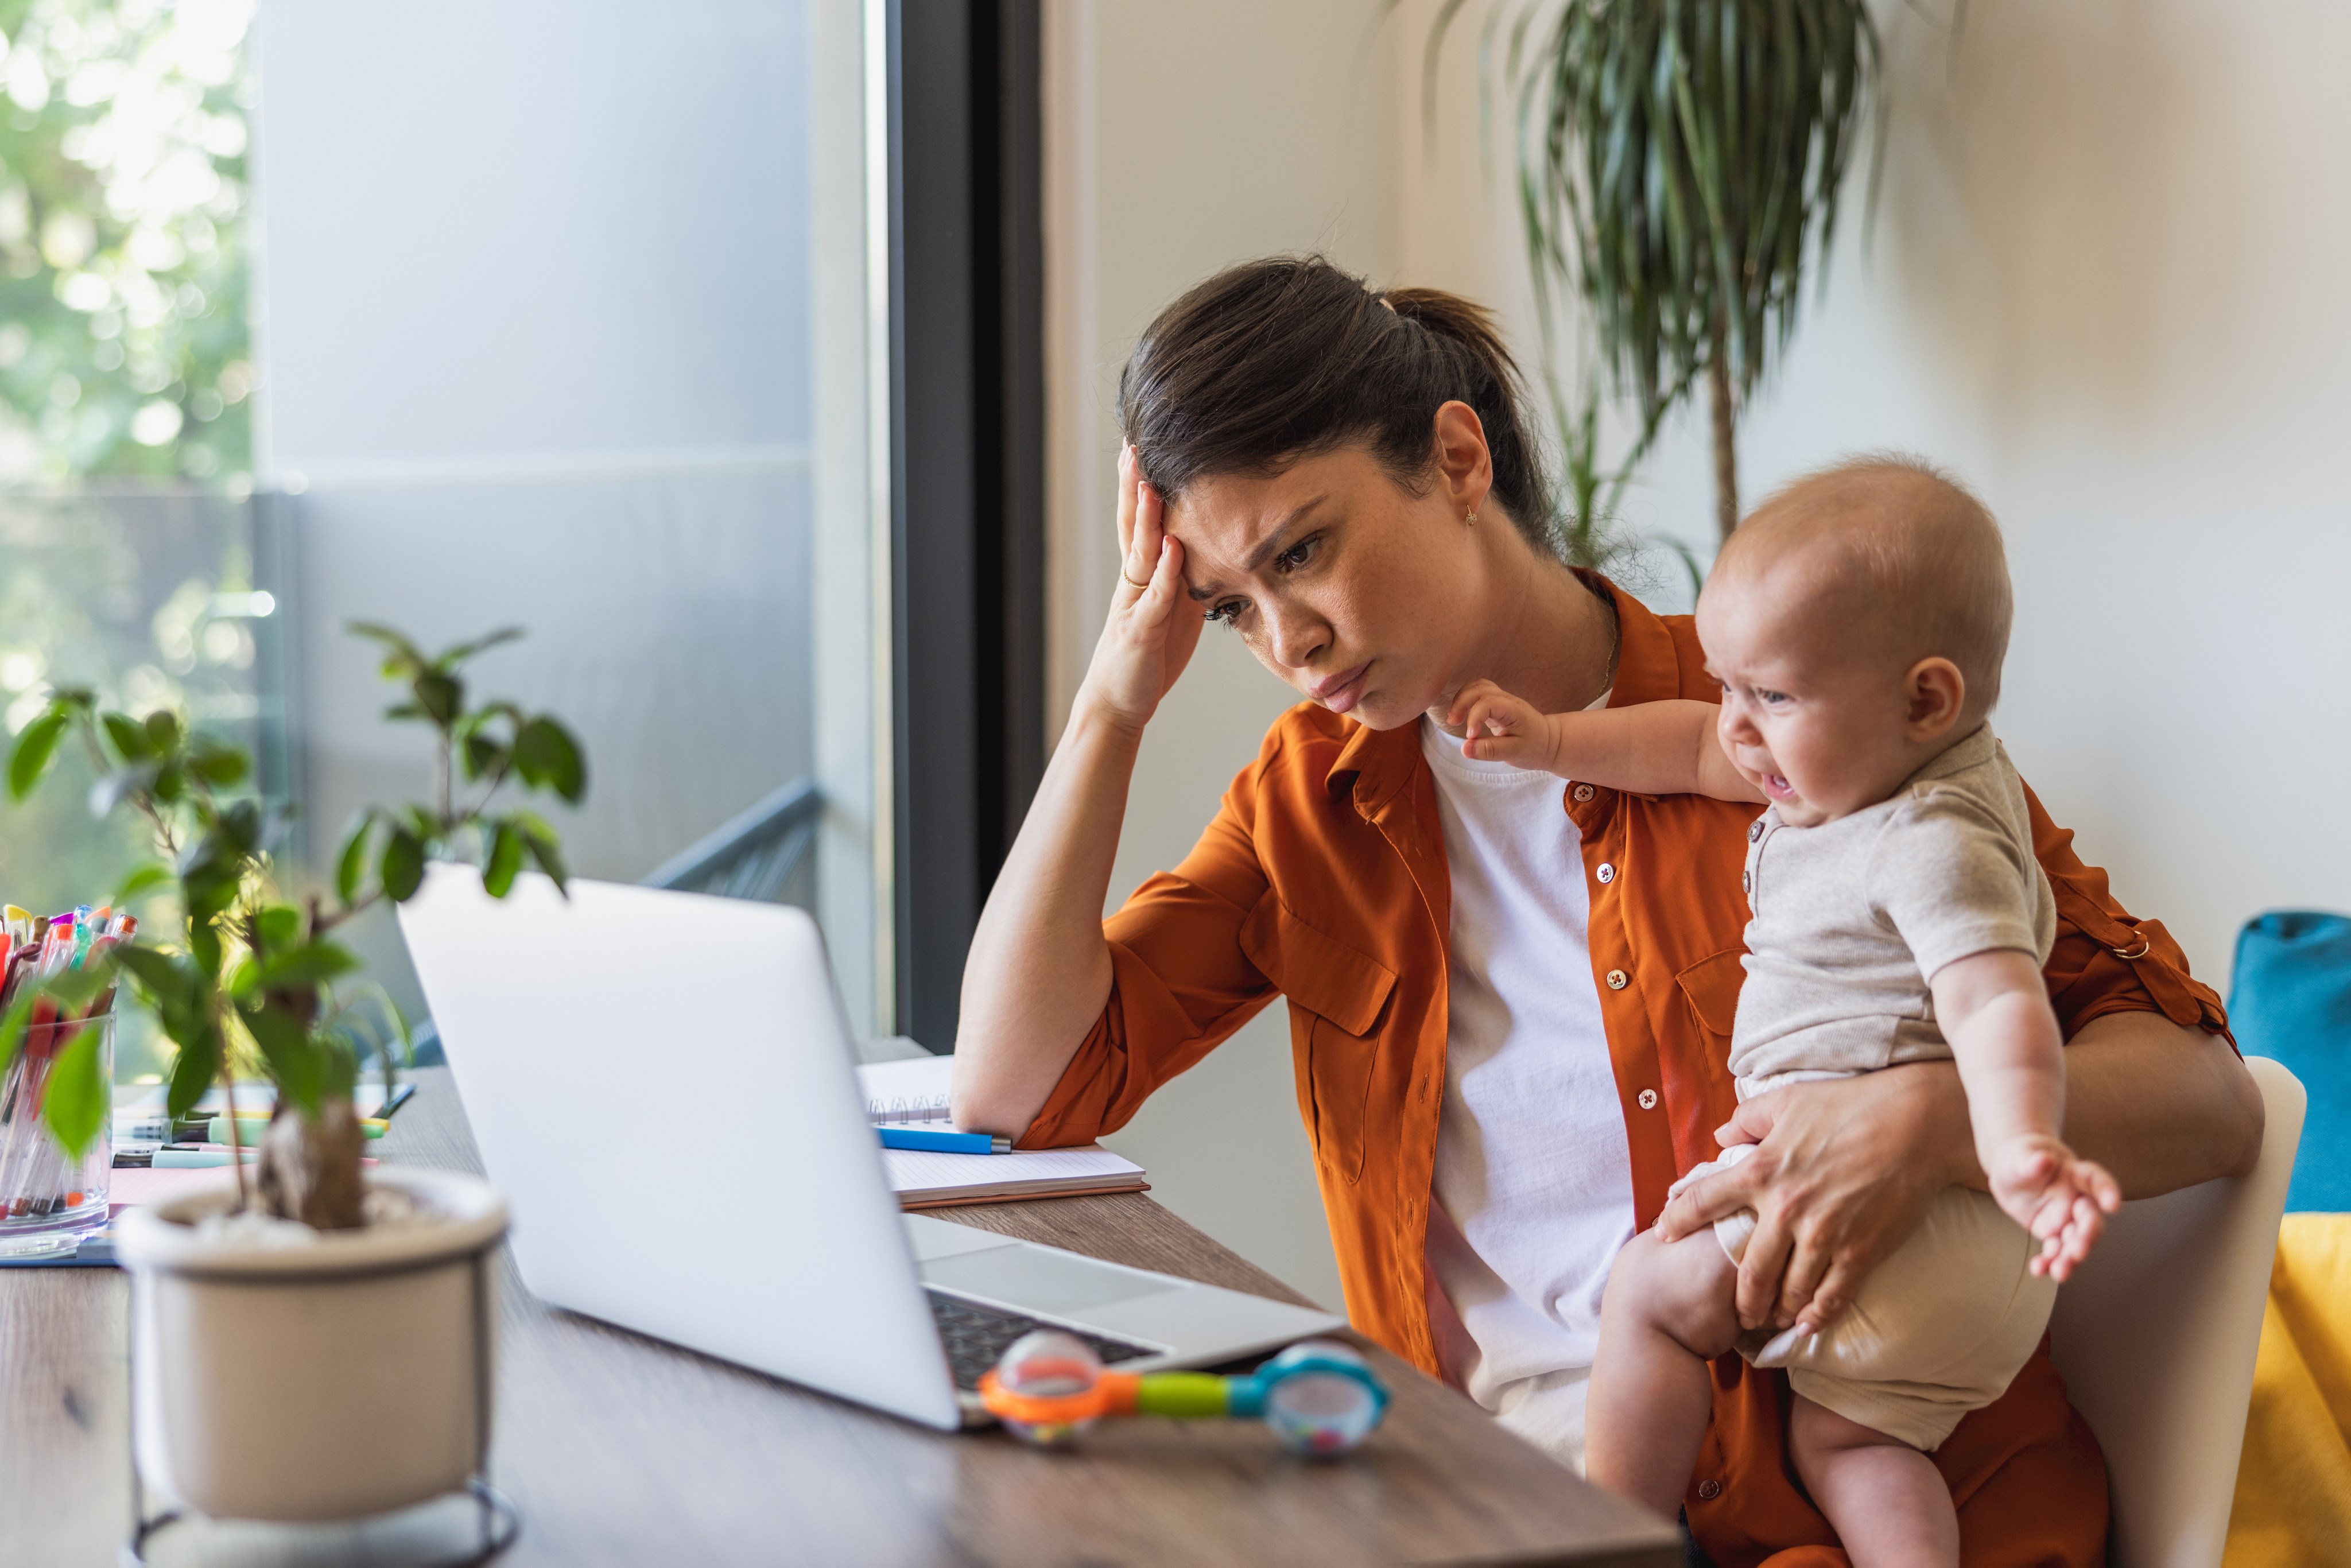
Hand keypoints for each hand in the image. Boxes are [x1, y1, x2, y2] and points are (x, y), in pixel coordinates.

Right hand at [1076, 444, 1204, 735]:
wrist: (1118, 702)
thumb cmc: (1148, 655)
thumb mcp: (1174, 609)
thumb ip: (1185, 578)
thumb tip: (1210, 550)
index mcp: (1143, 576)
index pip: (1142, 523)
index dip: (1142, 487)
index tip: (1143, 450)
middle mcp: (1135, 583)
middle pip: (1133, 526)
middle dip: (1134, 486)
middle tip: (1134, 447)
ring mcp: (1136, 604)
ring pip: (1141, 553)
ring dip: (1147, 518)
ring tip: (1150, 483)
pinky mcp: (1142, 631)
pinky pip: (1156, 597)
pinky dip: (1165, 572)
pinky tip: (1172, 547)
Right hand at [1448, 680, 1559, 771]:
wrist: (1549, 742)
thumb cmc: (1535, 747)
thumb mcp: (1515, 753)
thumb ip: (1490, 750)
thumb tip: (1464, 749)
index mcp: (1514, 710)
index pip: (1487, 703)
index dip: (1474, 718)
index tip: (1471, 737)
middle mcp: (1507, 700)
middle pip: (1479, 688)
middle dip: (1461, 703)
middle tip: (1453, 723)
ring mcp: (1501, 699)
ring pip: (1477, 687)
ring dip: (1461, 699)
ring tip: (1455, 719)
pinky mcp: (1496, 704)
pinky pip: (1478, 693)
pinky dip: (1466, 699)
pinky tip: (1462, 715)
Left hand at [1657, 1065, 1970, 1334]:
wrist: (1917, 1123)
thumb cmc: (1850, 1105)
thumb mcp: (1788, 1101)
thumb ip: (1749, 1119)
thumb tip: (1722, 1136)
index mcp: (1761, 1170)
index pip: (1705, 1201)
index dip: (1678, 1219)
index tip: (1663, 1235)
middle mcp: (1786, 1209)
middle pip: (1747, 1268)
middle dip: (1739, 1297)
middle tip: (1735, 1312)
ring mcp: (1823, 1234)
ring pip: (1788, 1289)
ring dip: (1776, 1310)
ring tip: (1769, 1320)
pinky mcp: (1860, 1250)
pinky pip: (1832, 1295)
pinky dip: (1817, 1316)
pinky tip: (1807, 1326)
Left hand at [1989, 1134, 2119, 1281]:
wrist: (2013, 1171)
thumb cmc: (2021, 1157)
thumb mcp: (2021, 1157)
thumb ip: (2033, 1161)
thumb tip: (2044, 1159)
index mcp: (2075, 1174)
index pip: (2096, 1180)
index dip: (2107, 1191)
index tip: (2113, 1205)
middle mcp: (2076, 1199)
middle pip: (2089, 1219)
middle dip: (2086, 1237)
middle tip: (2077, 1252)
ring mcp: (2066, 1218)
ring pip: (2075, 1241)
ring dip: (2070, 1258)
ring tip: (2059, 1273)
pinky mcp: (2053, 1233)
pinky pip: (2055, 1250)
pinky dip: (2049, 1261)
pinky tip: (2039, 1270)